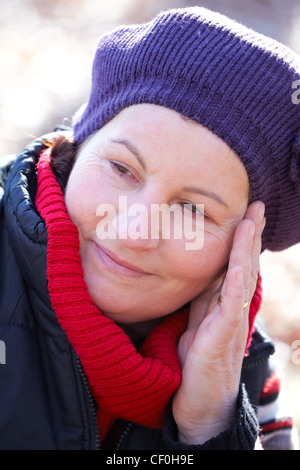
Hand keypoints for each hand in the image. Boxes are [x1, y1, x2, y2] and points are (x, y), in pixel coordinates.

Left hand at [172, 201, 264, 444]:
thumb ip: (202, 298)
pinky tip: (236, 267)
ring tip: (250, 224)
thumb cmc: (199, 361)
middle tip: (257, 206)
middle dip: (250, 235)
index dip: (241, 238)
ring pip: (241, 280)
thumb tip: (199, 276)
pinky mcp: (222, 338)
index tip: (246, 212)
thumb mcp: (197, 320)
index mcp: (223, 302)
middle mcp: (232, 307)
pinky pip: (229, 308)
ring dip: (245, 251)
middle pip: (244, 265)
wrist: (200, 402)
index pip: (235, 263)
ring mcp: (230, 321)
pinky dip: (233, 286)